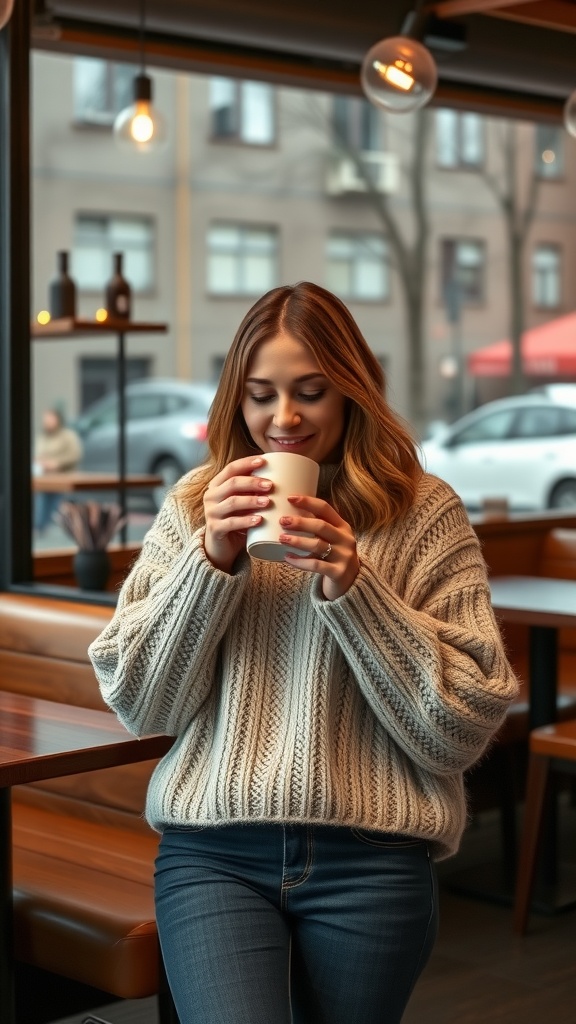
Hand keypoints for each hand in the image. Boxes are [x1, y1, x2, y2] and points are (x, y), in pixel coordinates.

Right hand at [203, 456, 272, 572]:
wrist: (220, 547)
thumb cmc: (236, 519)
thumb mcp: (243, 503)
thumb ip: (253, 491)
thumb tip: (282, 477)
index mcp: (217, 485)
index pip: (231, 468)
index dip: (247, 463)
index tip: (264, 461)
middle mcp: (211, 496)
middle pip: (232, 483)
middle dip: (253, 482)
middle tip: (271, 485)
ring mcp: (211, 513)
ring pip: (232, 502)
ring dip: (252, 501)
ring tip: (268, 502)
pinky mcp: (215, 529)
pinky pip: (231, 523)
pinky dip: (246, 520)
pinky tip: (259, 520)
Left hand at [278, 495, 359, 600]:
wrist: (351, 583)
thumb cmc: (334, 557)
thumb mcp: (332, 539)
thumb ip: (318, 527)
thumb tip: (288, 512)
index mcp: (343, 526)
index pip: (325, 508)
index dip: (308, 501)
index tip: (290, 498)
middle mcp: (345, 539)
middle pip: (321, 526)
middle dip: (300, 522)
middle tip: (282, 521)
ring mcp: (344, 556)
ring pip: (318, 545)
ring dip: (297, 541)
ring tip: (281, 538)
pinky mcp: (338, 572)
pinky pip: (315, 565)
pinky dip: (299, 561)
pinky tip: (287, 558)